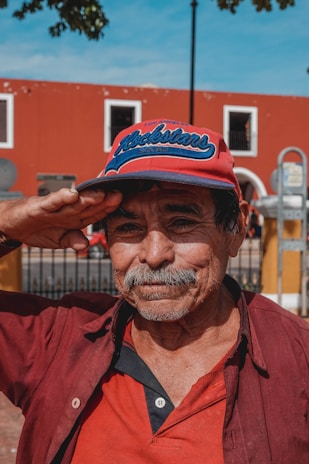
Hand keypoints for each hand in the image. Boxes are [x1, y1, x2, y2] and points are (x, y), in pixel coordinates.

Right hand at [0, 188, 121, 249]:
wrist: (13, 226)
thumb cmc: (38, 230)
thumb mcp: (58, 241)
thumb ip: (72, 241)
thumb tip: (86, 245)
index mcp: (76, 218)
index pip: (96, 213)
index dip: (109, 209)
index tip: (124, 204)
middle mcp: (68, 210)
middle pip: (90, 205)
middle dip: (105, 200)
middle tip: (119, 194)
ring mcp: (55, 207)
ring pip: (75, 203)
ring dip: (88, 198)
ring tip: (102, 194)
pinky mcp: (40, 206)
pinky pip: (53, 202)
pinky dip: (62, 198)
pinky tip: (72, 194)